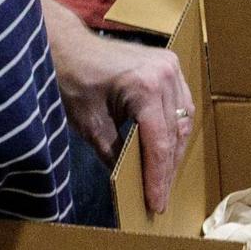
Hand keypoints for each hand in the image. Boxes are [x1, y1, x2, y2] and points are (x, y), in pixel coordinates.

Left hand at [50, 12, 193, 212]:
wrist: (67, 45)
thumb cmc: (72, 79)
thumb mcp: (90, 125)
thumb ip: (114, 154)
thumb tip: (130, 183)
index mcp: (146, 87)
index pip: (158, 144)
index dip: (158, 177)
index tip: (155, 203)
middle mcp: (165, 75)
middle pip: (174, 134)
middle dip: (167, 168)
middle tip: (159, 197)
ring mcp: (171, 67)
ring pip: (183, 120)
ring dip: (174, 150)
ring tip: (164, 177)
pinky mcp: (170, 64)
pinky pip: (181, 104)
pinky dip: (175, 128)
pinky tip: (168, 147)